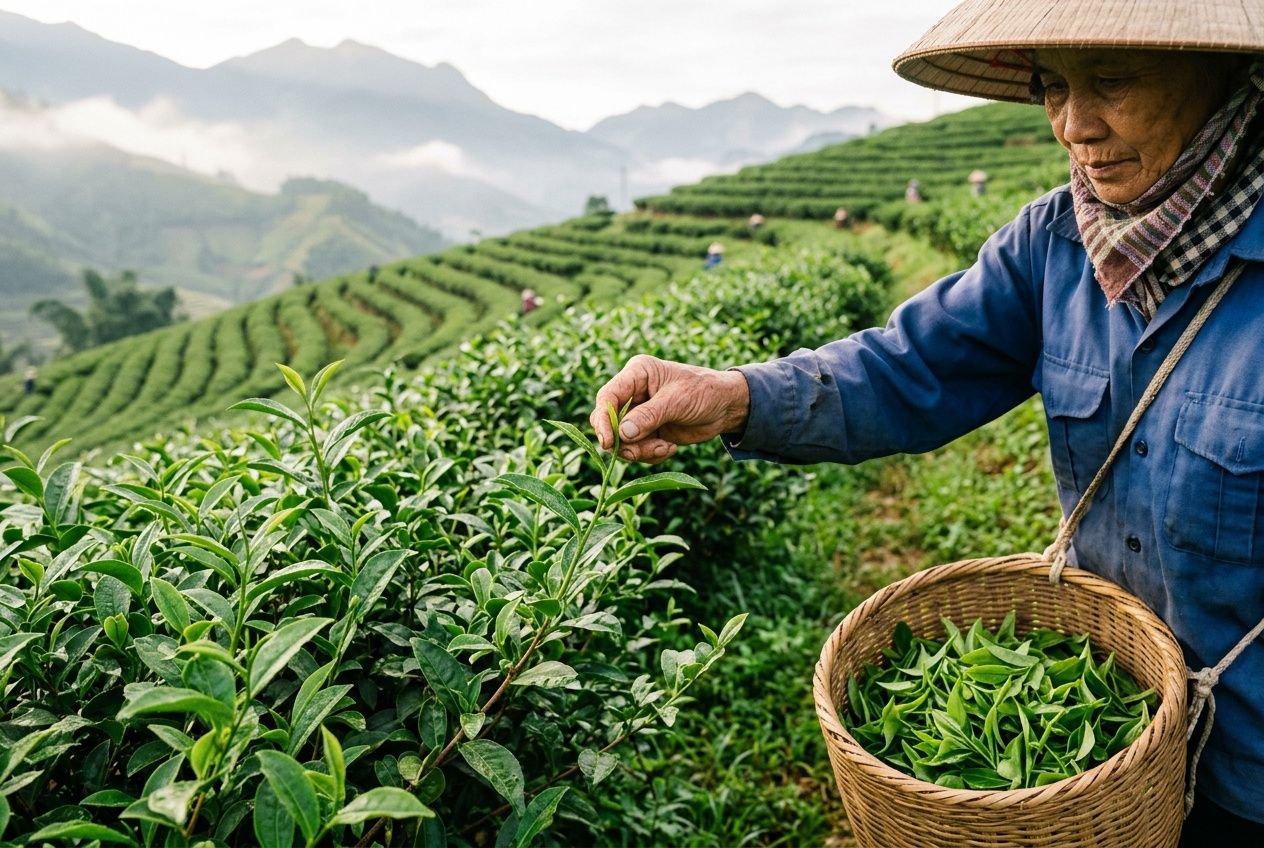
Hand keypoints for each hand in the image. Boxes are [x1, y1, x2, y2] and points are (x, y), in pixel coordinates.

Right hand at [589, 354, 749, 463]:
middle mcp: (633, 393)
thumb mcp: (678, 401)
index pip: (608, 396)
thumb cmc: (705, 392)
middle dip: (624, 441)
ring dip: (642, 450)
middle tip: (641, 450)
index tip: (608, 442)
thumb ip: (649, 416)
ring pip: (622, 441)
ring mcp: (639, 414)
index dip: (603, 419)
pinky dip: (651, 454)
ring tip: (666, 447)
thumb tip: (622, 433)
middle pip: (609, 422)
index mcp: (638, 374)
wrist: (726, 407)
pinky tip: (670, 447)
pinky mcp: (647, 432)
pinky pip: (636, 450)